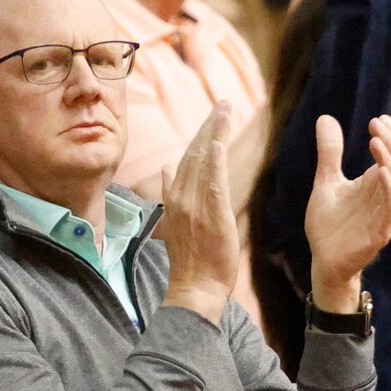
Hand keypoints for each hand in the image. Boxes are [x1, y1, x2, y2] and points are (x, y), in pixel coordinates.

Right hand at [160, 106, 244, 322]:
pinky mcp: (212, 217)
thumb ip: (171, 191)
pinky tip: (219, 144)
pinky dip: (215, 163)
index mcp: (176, 196)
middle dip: (210, 125)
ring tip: (225, 111)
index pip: (188, 157)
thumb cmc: (190, 259)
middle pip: (196, 153)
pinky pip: (213, 185)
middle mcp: (183, 197)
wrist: (193, 288)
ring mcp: (196, 206)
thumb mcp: (175, 220)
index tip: (213, 114)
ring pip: (205, 162)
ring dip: (215, 133)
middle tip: (224, 102)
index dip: (201, 134)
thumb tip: (166, 166)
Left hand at [306, 114, 390, 309]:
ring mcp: (384, 213)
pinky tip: (380, 171)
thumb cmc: (329, 223)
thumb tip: (325, 117)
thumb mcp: (326, 181)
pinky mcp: (380, 232)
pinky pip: (390, 208)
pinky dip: (388, 189)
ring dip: (388, 159)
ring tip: (375, 140)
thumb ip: (330, 152)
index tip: (379, 119)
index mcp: (375, 182)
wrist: (323, 259)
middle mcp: (384, 195)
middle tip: (375, 124)